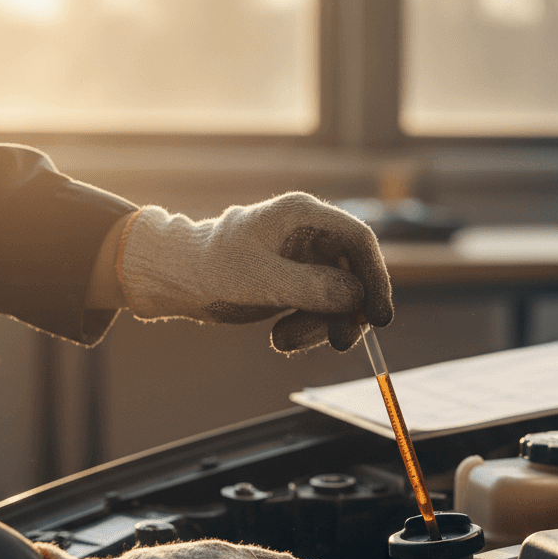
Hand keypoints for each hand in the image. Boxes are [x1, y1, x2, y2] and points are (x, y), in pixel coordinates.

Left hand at [111, 193, 392, 351]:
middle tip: (338, 343)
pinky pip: (321, 309)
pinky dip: (307, 329)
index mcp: (303, 215)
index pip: (358, 240)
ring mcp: (307, 260)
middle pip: (354, 273)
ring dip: (321, 326)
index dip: (375, 277)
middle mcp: (311, 234)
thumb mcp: (261, 280)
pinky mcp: (299, 283)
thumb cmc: (212, 268)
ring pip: (340, 298)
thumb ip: (310, 286)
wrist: (178, 278)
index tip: (379, 318)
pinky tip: (279, 339)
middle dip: (347, 312)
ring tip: (283, 341)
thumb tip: (356, 296)